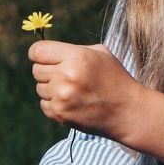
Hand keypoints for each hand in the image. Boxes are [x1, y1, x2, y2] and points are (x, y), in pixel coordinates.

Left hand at [28, 38, 143, 143]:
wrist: (127, 112)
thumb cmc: (114, 79)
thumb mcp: (99, 54)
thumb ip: (72, 50)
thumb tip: (48, 52)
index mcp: (76, 57)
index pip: (37, 52)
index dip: (37, 54)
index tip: (42, 58)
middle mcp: (66, 76)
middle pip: (36, 70)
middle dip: (47, 72)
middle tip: (64, 77)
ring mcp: (62, 97)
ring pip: (40, 88)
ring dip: (51, 89)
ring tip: (71, 92)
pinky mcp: (61, 114)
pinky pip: (44, 105)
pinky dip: (54, 104)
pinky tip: (71, 104)